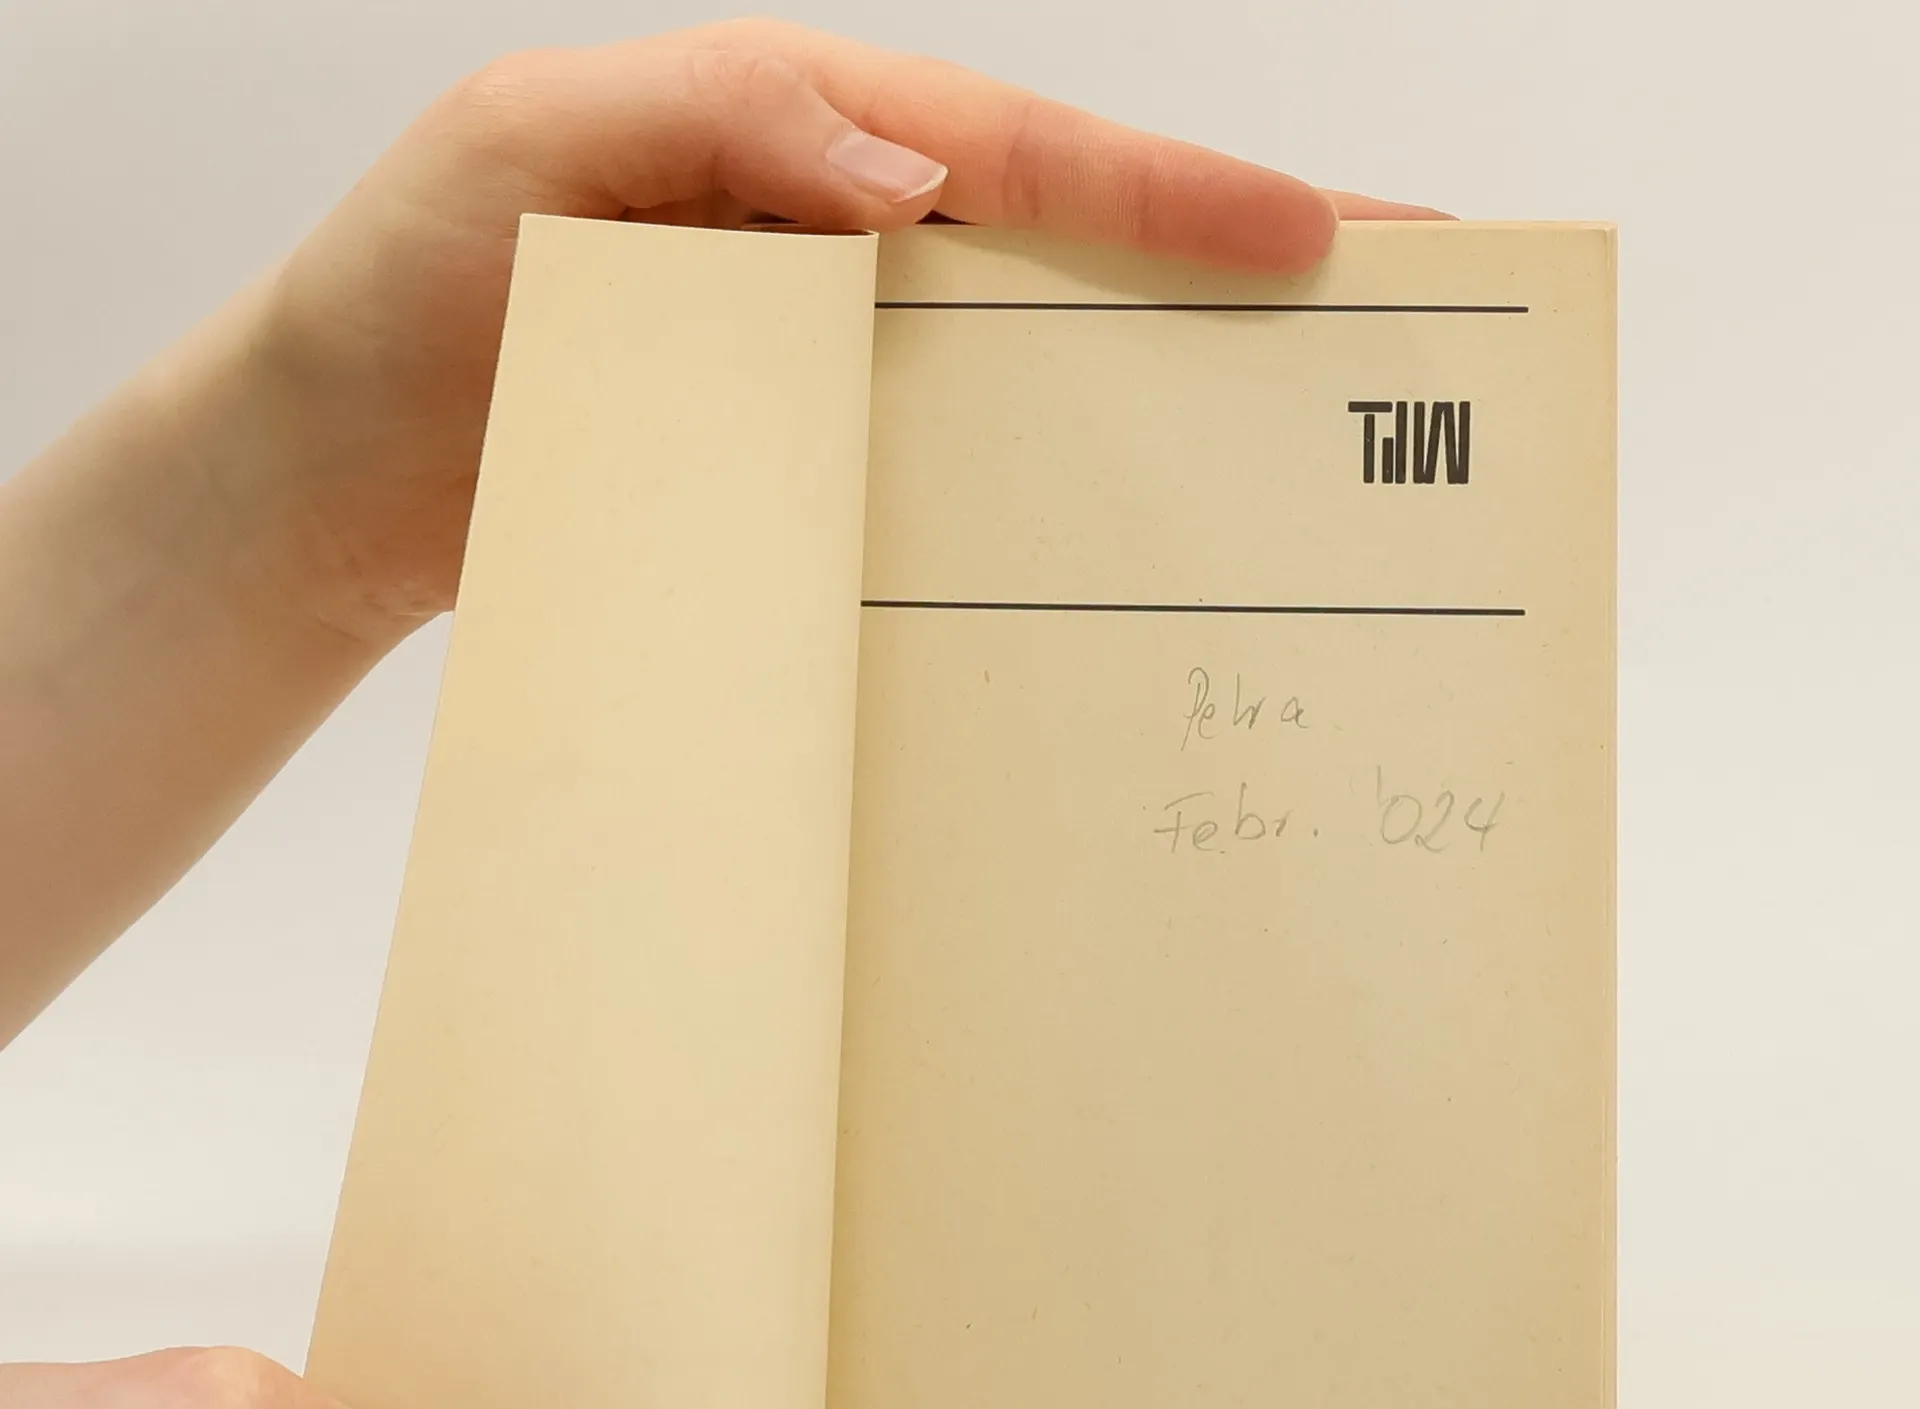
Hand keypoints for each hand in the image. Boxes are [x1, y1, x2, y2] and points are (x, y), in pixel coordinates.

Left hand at [259, 18, 1443, 647]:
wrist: (335, 473)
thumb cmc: (409, 288)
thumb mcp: (536, 149)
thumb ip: (721, 124)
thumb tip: (904, 162)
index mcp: (795, 139)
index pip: (1016, 154)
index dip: (1169, 192)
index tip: (1317, 234)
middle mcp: (836, 247)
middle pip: (1062, 251)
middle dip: (1224, 269)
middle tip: (1390, 307)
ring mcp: (829, 366)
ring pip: (1021, 369)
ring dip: (1152, 391)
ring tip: (1292, 439)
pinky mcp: (803, 467)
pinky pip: (941, 472)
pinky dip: (1033, 494)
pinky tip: (1110, 541)